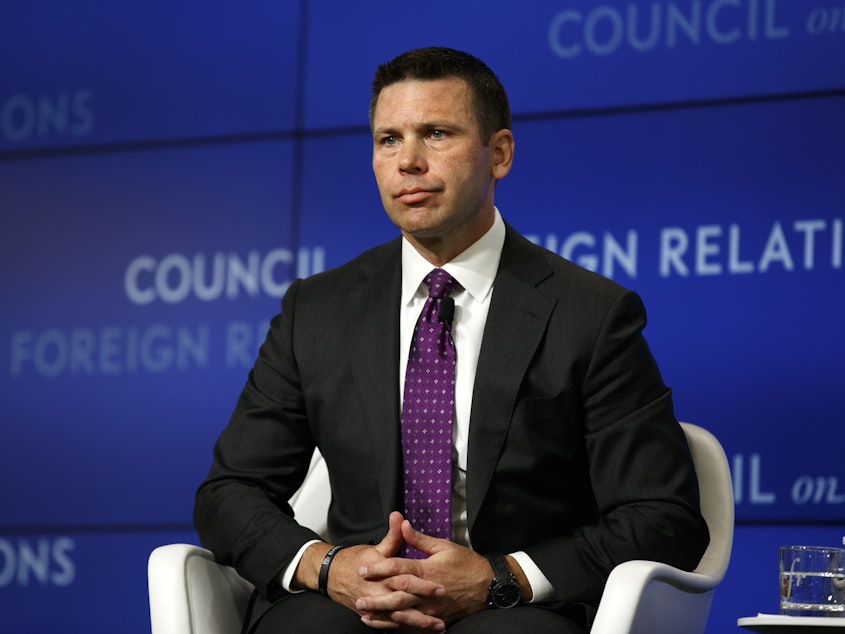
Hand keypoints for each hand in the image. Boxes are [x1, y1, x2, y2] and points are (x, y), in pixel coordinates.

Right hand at [293, 512, 445, 627]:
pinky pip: (390, 627)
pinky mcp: (372, 615)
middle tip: (444, 610)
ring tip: (439, 626)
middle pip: (404, 603)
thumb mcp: (375, 547)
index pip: (406, 581)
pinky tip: (419, 632)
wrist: (330, 575)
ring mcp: (374, 607)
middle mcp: (378, 594)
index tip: (441, 587)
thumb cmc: (354, 560)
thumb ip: (392, 535)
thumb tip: (399, 516)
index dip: (424, 585)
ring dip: (419, 624)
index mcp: (381, 575)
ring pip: (399, 619)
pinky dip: (405, 630)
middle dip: (425, 607)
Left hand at [356, 515, 490, 630]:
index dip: (378, 569)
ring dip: (383, 617)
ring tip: (365, 617)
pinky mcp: (436, 619)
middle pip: (396, 596)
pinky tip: (386, 627)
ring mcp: (431, 609)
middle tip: (358, 600)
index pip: (397, 569)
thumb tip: (402, 524)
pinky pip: (414, 626)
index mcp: (427, 570)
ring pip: (403, 615)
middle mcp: (427, 592)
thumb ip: (420, 539)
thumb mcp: (444, 546)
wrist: (488, 586)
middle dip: (376, 599)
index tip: (363, 569)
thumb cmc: (467, 564)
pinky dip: (398, 628)